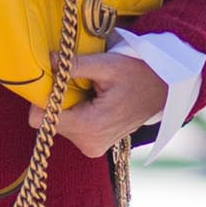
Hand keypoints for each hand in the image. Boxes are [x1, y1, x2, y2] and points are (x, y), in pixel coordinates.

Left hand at [38, 51, 167, 157]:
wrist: (165, 91)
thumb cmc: (138, 74)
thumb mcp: (108, 65)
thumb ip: (75, 65)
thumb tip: (48, 59)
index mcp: (88, 126)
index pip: (40, 118)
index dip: (42, 97)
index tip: (55, 79)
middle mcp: (88, 143)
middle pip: (48, 121)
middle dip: (56, 100)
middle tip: (77, 82)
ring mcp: (91, 147)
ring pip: (58, 124)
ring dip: (66, 106)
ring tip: (89, 91)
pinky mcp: (94, 146)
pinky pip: (71, 128)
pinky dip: (76, 113)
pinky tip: (93, 101)